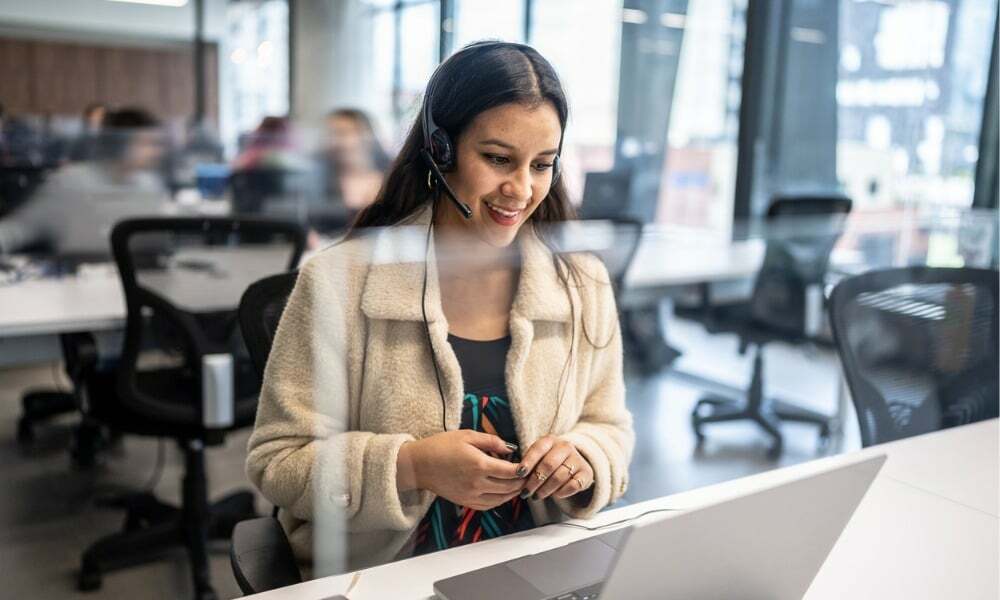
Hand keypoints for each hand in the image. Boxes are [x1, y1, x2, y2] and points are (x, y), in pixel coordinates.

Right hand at [398, 430, 524, 510]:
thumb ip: (492, 441)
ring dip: (514, 493)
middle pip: (509, 487)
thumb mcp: (467, 435)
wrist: (419, 465)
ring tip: (520, 484)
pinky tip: (504, 494)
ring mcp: (471, 495)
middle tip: (529, 475)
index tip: (529, 464)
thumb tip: (510, 448)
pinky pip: (489, 505)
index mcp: (479, 465)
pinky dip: (500, 501)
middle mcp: (477, 483)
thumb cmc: (441, 446)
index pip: (511, 471)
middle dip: (522, 482)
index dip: (524, 469)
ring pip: (501, 499)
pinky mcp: (465, 502)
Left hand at [517, 435, 593, 500]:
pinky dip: (562, 492)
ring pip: (559, 477)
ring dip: (546, 490)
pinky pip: (573, 485)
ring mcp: (577, 459)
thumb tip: (514, 475)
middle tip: (526, 492)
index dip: (528, 462)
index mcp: (550, 440)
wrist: (573, 464)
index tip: (519, 474)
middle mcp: (565, 447)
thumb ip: (528, 463)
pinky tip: (555, 495)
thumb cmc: (548, 461)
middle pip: (548, 465)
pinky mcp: (586, 473)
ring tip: (537, 496)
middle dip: (535, 481)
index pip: (538, 449)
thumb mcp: (538, 457)